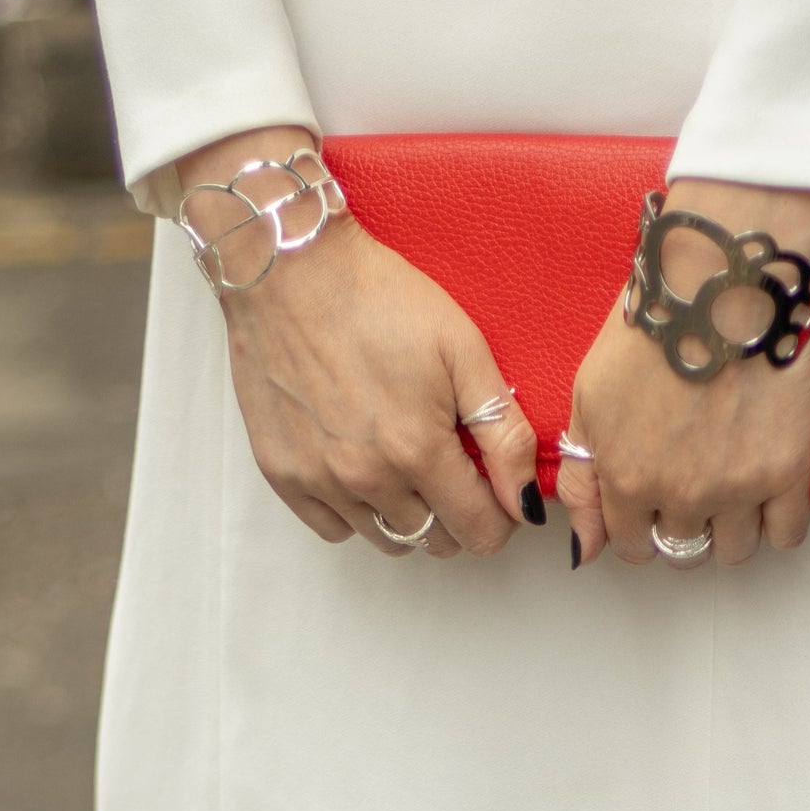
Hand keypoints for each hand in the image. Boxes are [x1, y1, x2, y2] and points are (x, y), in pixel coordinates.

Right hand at [178, 127, 542, 558]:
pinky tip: (366, 469)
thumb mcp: (465, 354)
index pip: (479, 532)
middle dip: (458, 514)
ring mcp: (319, 480)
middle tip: (455, 466)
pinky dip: (357, 512)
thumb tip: (527, 503)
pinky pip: (334, 527)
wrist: (290, 269)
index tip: (496, 487)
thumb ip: (504, 436)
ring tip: (410, 465)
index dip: (500, 516)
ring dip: (411, 516)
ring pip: (387, 539)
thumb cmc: (381, 300)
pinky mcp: (281, 472)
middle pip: (436, 540)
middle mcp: (367, 478)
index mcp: (419, 451)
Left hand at [558, 179, 809, 567]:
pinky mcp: (788, 471)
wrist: (718, 285)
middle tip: (694, 486)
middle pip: (682, 551)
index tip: (653, 503)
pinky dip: (778, 523)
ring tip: (732, 487)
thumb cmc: (652, 329)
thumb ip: (582, 479)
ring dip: (730, 529)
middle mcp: (680, 494)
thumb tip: (580, 549)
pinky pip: (787, 535)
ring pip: (734, 551)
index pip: (631, 546)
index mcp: (627, 479)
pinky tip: (769, 492)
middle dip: (682, 527)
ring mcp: (736, 488)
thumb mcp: (589, 399)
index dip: (640, 526)